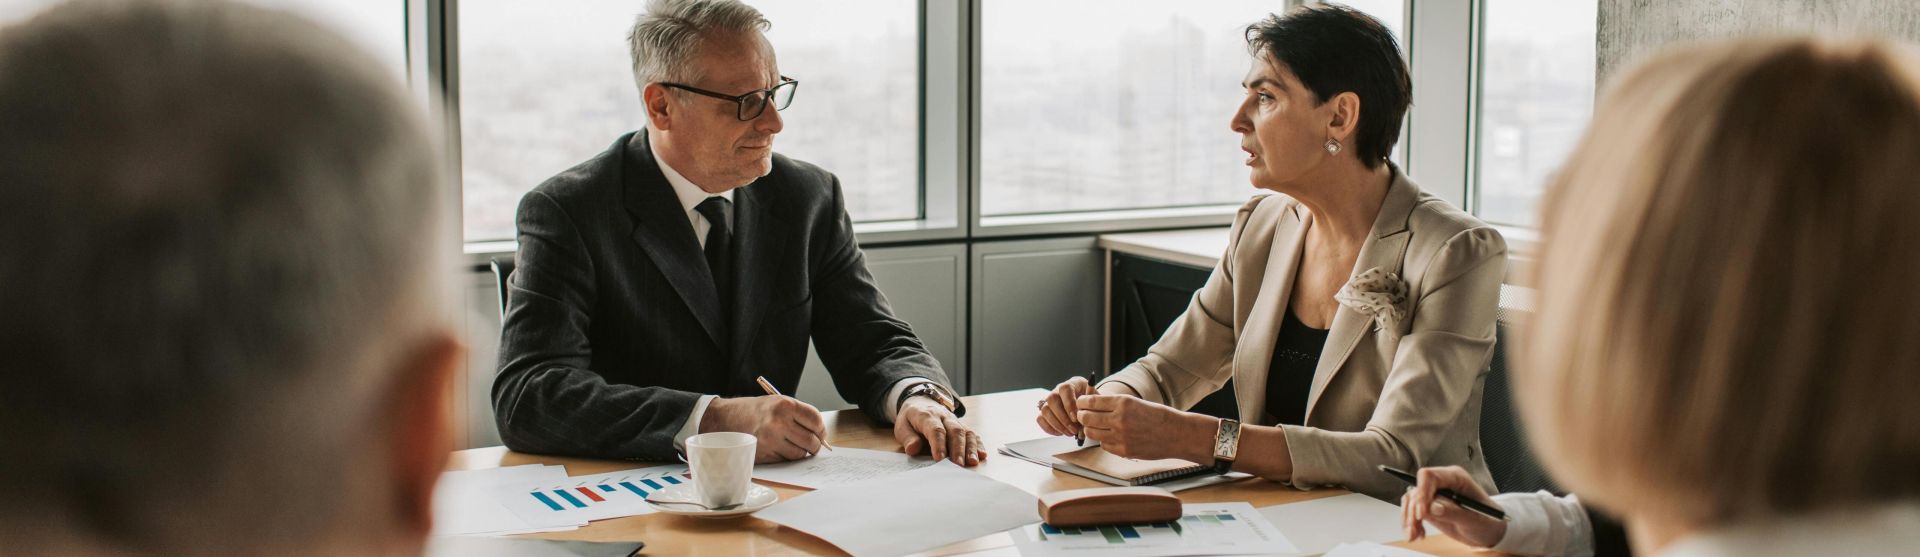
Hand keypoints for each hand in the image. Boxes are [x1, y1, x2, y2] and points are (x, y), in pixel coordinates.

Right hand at [701, 395, 825, 463]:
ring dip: (801, 452)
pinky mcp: (764, 454)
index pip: (815, 420)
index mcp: (785, 405)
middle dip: (815, 445)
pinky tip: (779, 448)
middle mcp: (778, 422)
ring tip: (793, 445)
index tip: (820, 433)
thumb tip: (820, 434)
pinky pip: (785, 460)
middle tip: (812, 444)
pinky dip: (786, 457)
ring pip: (800, 454)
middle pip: (811, 440)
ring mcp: (770, 440)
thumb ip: (799, 415)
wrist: (725, 418)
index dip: (821, 429)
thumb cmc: (754, 411)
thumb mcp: (777, 403)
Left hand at [895, 397, 984, 465]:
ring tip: (972, 462)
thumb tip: (913, 449)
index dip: (939, 444)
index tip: (939, 459)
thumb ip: (907, 438)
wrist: (921, 402)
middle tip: (958, 465)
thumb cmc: (911, 419)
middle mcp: (944, 417)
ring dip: (970, 448)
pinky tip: (982, 455)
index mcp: (926, 416)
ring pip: (966, 432)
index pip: (935, 430)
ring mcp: (955, 421)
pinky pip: (972, 433)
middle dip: (957, 449)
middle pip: (955, 431)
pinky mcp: (962, 426)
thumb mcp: (902, 426)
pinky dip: (978, 444)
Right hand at [1036, 376, 1094, 436]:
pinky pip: (1040, 419)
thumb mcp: (1096, 401)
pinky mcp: (1044, 411)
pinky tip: (1061, 433)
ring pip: (1045, 410)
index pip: (1065, 389)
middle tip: (1074, 430)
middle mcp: (1057, 390)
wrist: (1086, 406)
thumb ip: (1092, 406)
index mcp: (1072, 384)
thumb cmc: (1091, 403)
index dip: (1069, 404)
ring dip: (1057, 425)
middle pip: (1052, 399)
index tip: (1076, 418)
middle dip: (1063, 418)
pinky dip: (1050, 428)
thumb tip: (1086, 417)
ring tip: (1070, 433)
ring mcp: (1049, 400)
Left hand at [1074, 394, 1212, 461]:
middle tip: (1083, 415)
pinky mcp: (1123, 450)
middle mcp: (1119, 419)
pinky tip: (1110, 436)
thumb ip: (1115, 404)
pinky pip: (1104, 445)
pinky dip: (1104, 440)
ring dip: (1091, 429)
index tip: (1081, 403)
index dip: (1082, 402)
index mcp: (1123, 402)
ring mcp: (1120, 436)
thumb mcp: (1136, 403)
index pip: (1091, 402)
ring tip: (1095, 426)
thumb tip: (1093, 404)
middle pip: (1087, 418)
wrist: (1176, 434)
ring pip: (1092, 433)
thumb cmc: (1158, 416)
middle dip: (1082, 416)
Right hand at [1402, 466, 1505, 546]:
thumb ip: (1453, 512)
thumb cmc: (1487, 521)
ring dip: (1409, 518)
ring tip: (1414, 535)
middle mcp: (1442, 483)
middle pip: (1417, 489)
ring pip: (1411, 500)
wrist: (1487, 531)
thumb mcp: (1474, 519)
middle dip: (1413, 510)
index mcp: (1455, 477)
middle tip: (1415, 529)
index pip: (1429, 476)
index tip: (1421, 513)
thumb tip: (1432, 507)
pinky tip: (1417, 534)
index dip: (1422, 492)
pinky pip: (1412, 511)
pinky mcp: (1428, 506)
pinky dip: (1411, 523)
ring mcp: (1434, 494)